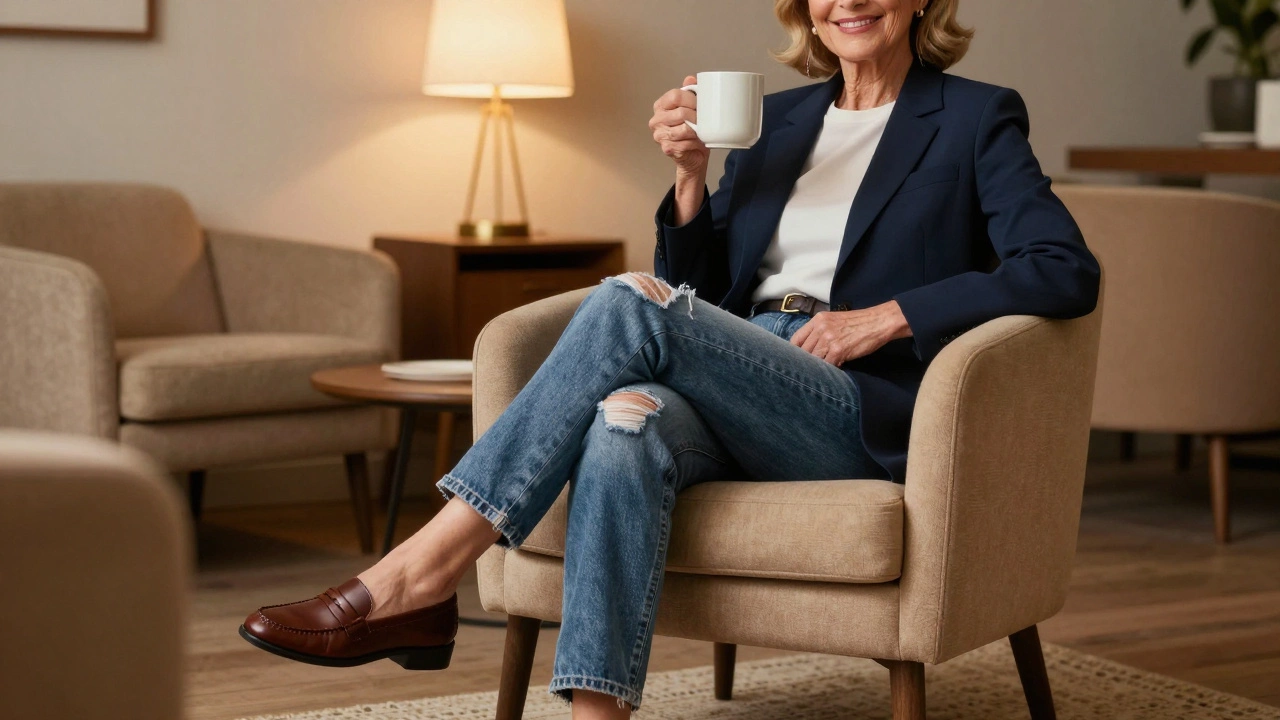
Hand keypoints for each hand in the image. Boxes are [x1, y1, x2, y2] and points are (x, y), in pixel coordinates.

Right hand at [650, 75, 708, 177]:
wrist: (694, 155)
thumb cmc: (692, 130)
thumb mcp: (692, 108)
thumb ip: (690, 92)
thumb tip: (690, 78)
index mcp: (660, 106)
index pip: (675, 96)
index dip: (691, 99)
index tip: (701, 104)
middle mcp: (656, 120)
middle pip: (681, 112)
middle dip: (697, 116)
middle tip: (704, 119)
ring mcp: (660, 135)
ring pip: (684, 128)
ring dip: (697, 130)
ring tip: (702, 130)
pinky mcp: (667, 148)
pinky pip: (686, 142)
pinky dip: (695, 142)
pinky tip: (698, 142)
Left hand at [790, 300, 912, 365]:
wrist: (879, 322)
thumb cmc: (859, 323)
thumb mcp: (835, 321)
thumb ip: (820, 332)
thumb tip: (809, 349)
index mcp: (818, 320)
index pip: (796, 339)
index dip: (794, 352)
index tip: (796, 361)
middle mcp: (820, 328)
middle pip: (803, 351)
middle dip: (806, 362)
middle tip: (810, 370)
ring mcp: (829, 338)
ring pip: (813, 359)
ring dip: (818, 367)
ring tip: (822, 371)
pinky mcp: (838, 350)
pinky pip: (827, 365)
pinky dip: (830, 369)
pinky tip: (835, 368)